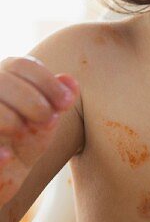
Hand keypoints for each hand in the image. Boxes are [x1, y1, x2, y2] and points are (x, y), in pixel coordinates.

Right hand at [0, 57, 79, 205]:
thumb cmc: (20, 148)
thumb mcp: (43, 127)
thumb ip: (57, 102)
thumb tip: (70, 80)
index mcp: (2, 80)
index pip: (21, 64)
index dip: (46, 81)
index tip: (66, 102)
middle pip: (3, 79)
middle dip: (31, 99)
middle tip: (48, 119)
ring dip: (8, 117)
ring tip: (23, 132)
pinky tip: (7, 157)